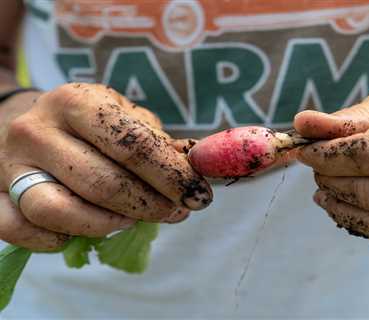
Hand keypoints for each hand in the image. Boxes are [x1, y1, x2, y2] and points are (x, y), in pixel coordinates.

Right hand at [0, 83, 211, 250]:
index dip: (173, 176)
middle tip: (177, 212)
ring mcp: (10, 165)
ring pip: (58, 211)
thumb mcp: (124, 117)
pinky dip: (59, 240)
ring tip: (135, 220)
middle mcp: (37, 130)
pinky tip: (89, 229)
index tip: (200, 195)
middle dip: (150, 205)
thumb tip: (194, 170)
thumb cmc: (88, 124)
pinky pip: (22, 230)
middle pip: (102, 183)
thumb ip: (158, 142)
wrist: (24, 121)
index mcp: (75, 102)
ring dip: (109, 224)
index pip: (133, 145)